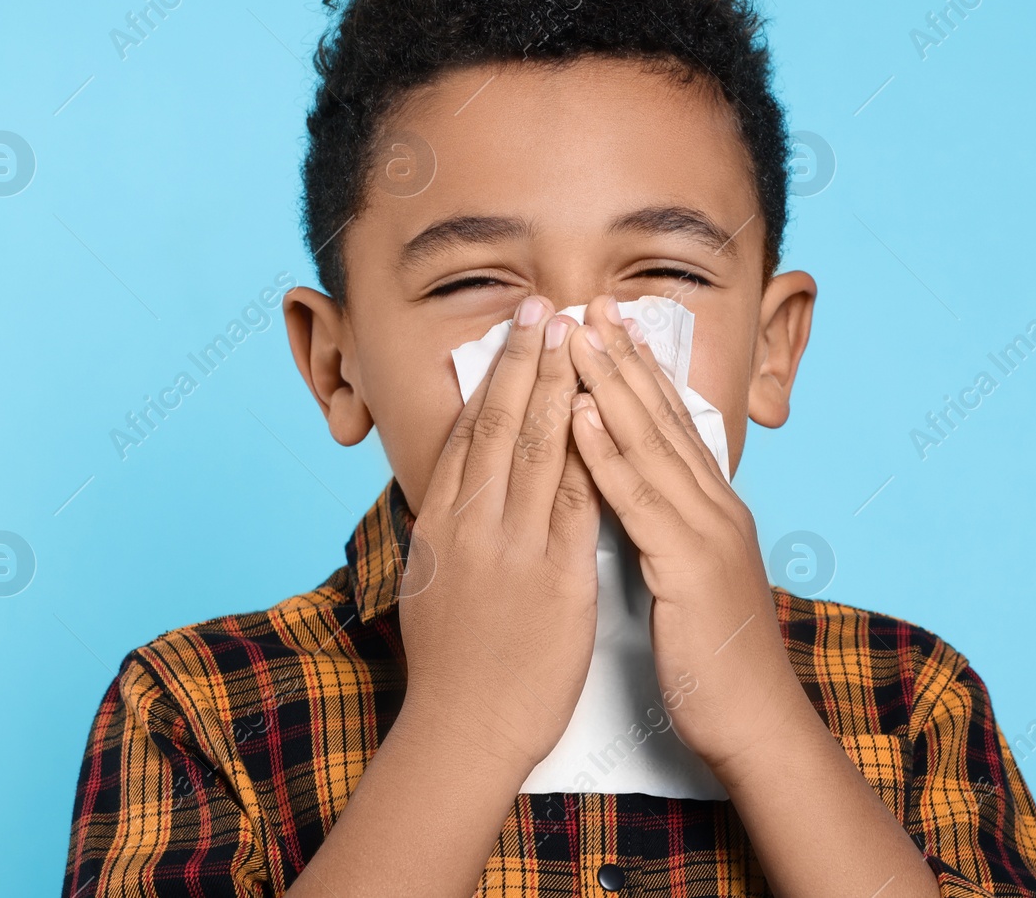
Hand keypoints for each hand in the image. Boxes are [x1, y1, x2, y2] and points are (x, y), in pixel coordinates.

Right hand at [397, 296, 599, 773]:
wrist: (461, 731)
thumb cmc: (450, 665)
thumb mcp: (431, 583)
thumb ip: (447, 531)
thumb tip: (452, 491)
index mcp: (439, 524)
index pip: (469, 433)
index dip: (494, 376)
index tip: (513, 332)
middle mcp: (469, 525)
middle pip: (501, 425)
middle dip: (526, 360)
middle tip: (545, 304)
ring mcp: (511, 549)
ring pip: (538, 450)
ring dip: (561, 387)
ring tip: (577, 337)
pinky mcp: (553, 579)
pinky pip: (576, 504)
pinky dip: (590, 455)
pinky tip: (603, 416)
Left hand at [565, 295, 813, 777]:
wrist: (754, 724)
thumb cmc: (716, 662)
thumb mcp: (691, 581)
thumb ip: (669, 534)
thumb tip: (636, 502)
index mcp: (715, 511)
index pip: (673, 426)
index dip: (641, 372)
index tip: (610, 326)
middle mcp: (716, 508)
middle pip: (663, 419)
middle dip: (624, 358)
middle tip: (591, 305)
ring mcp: (707, 533)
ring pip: (650, 445)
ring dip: (609, 387)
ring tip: (576, 338)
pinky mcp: (689, 566)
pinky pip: (639, 500)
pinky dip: (607, 453)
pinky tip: (579, 416)